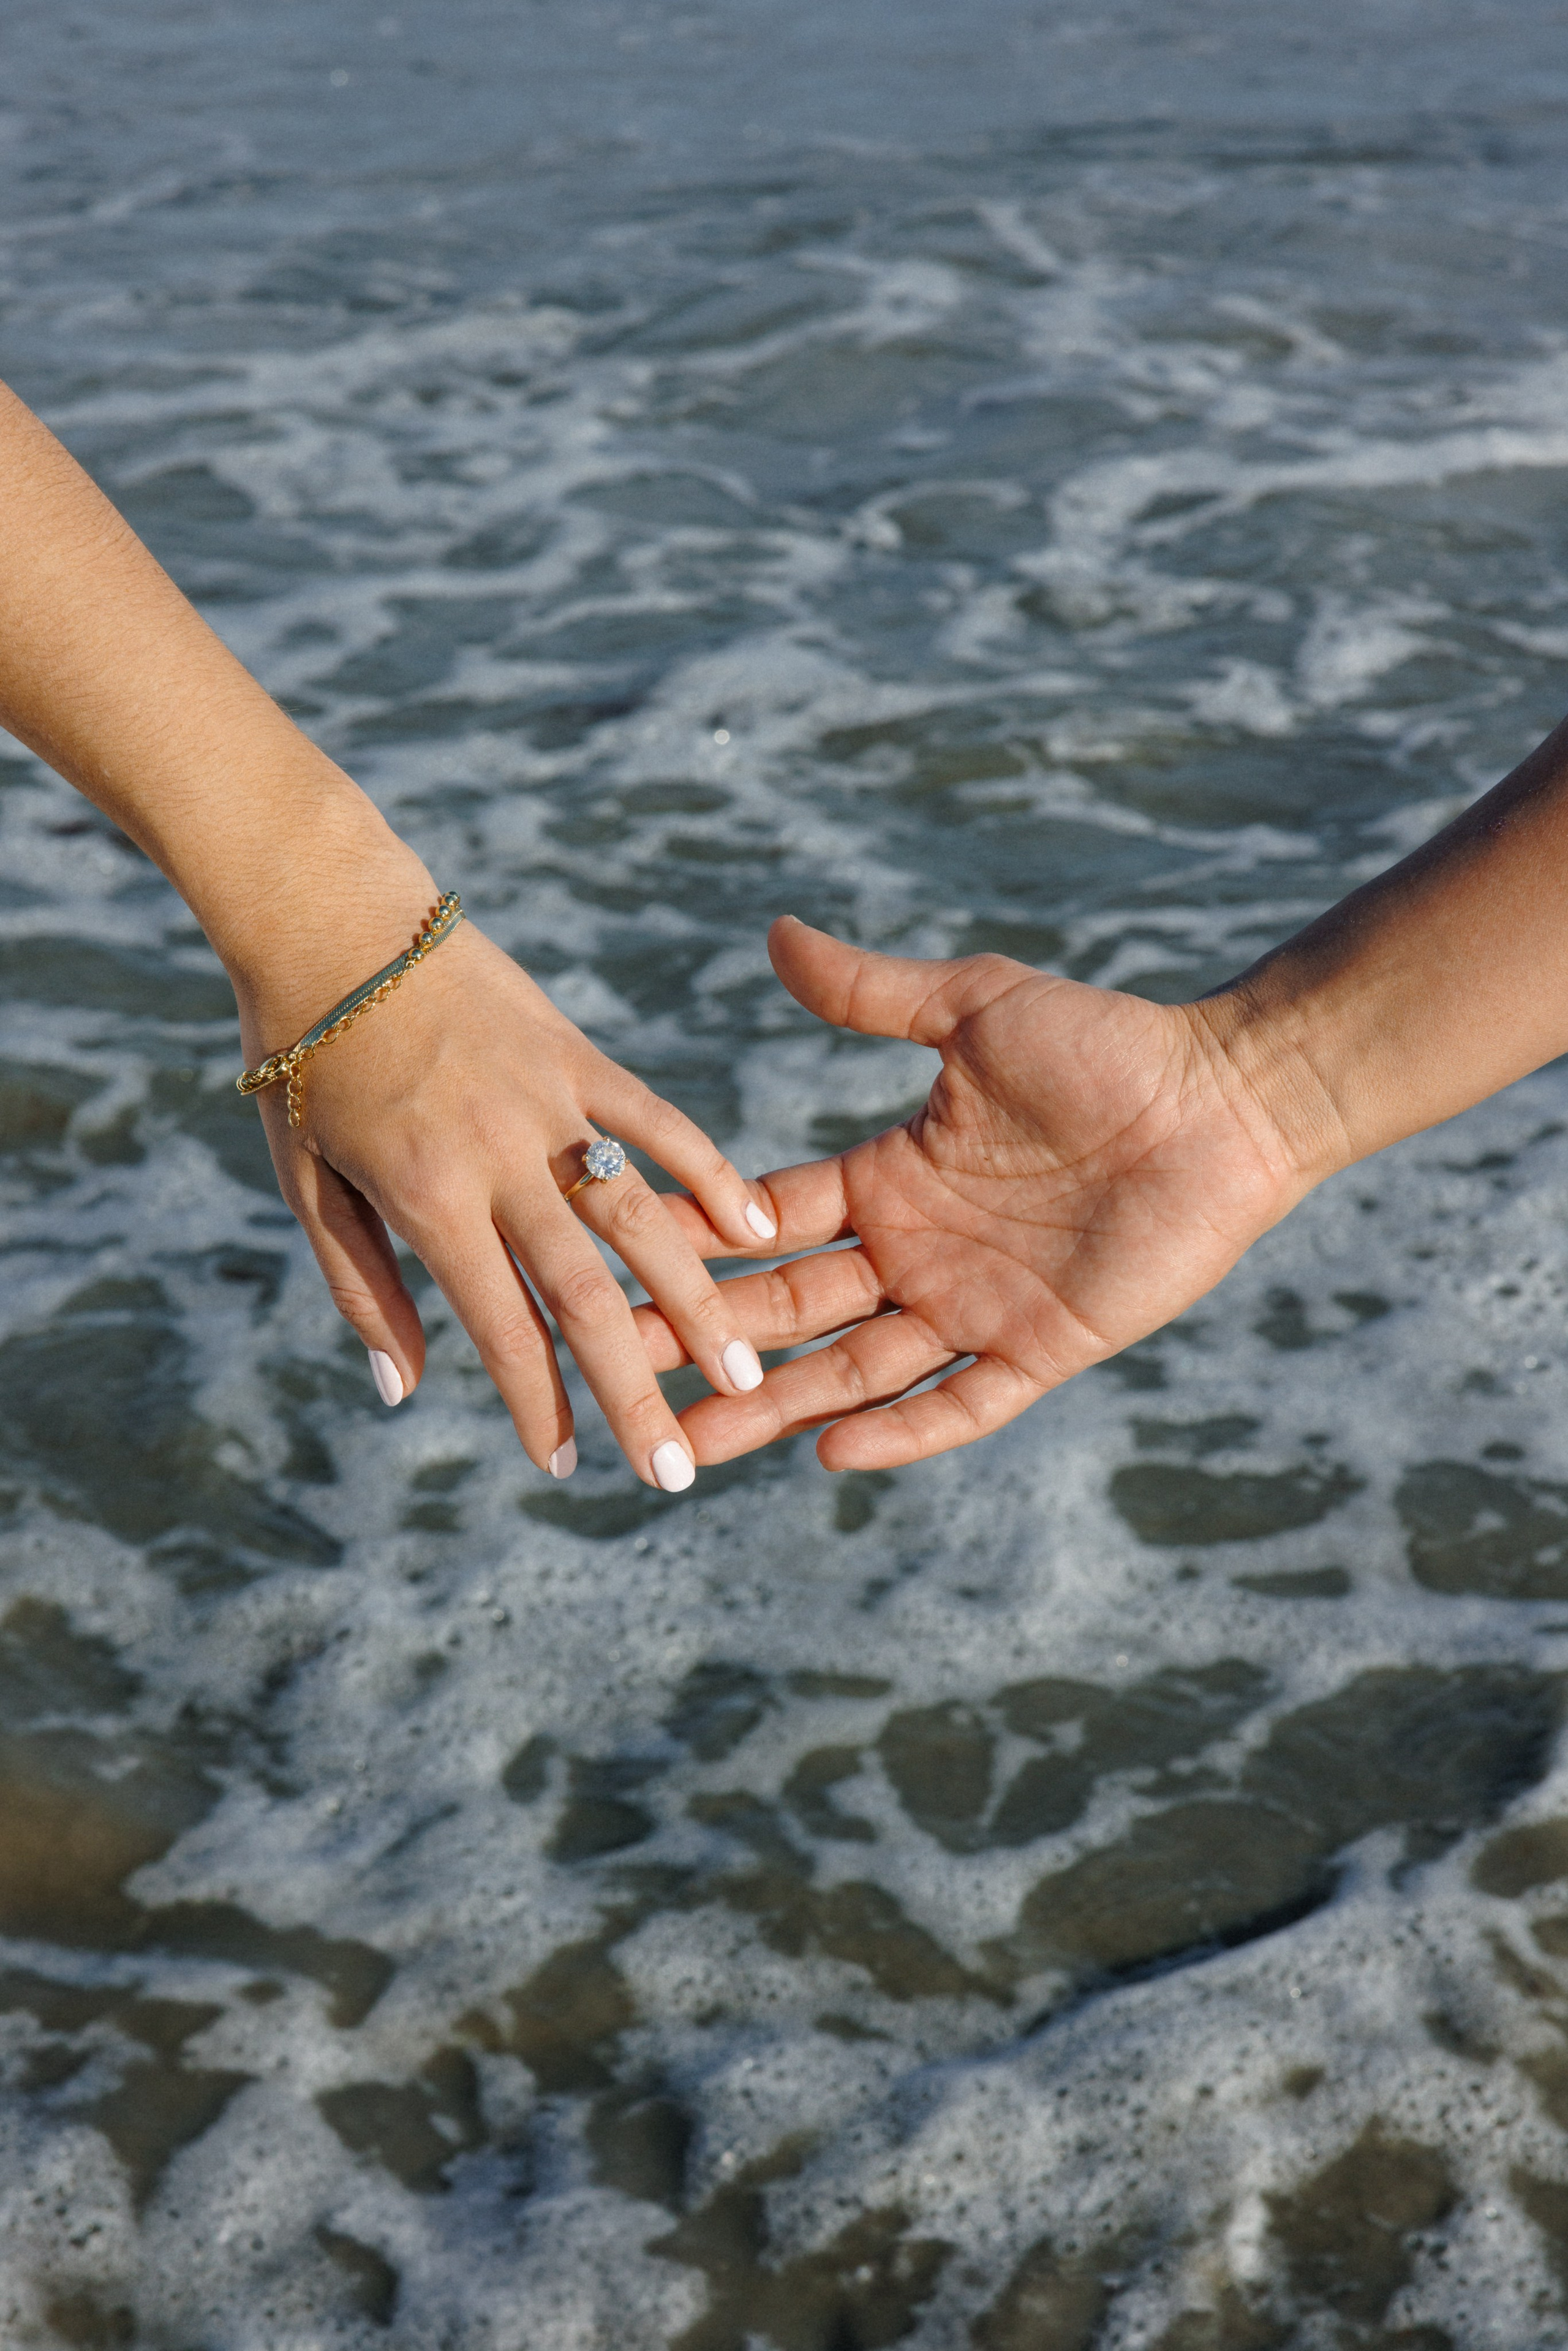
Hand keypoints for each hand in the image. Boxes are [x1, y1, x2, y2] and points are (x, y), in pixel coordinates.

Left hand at [243, 895, 776, 1490]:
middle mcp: (500, 1156)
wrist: (327, 914)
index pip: (499, 1324)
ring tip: (744, 1374)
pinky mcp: (579, 1053)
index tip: (567, 1468)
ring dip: (699, 1301)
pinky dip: (712, 1171)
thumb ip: (360, 1284)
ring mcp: (551, 1102)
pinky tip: (757, 1227)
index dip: (538, 1403)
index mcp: (426, 1194)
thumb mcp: (303, 1180)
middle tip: (676, 1471)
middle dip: (635, 1389)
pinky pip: (660, 1118)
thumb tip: (402, 1390)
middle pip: (586, 1292)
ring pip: (642, 1215)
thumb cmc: (304, 1057)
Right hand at [636, 917, 1323, 1469]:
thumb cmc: (1106, 1044)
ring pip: (851, 1371)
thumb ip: (871, 992)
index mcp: (887, 1178)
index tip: (610, 1265)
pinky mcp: (1041, 1347)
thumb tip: (775, 935)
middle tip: (614, 1378)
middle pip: (785, 1311)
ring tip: (691, 1446)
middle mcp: (915, 1252)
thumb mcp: (975, 1009)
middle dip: (701, 1345)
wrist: (1224, 1098)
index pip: (766, 1223)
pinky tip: (831, 1449)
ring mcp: (974, 1306)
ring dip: (772, 1407)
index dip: (693, 1246)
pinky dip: (901, 1430)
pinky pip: (959, 1401)